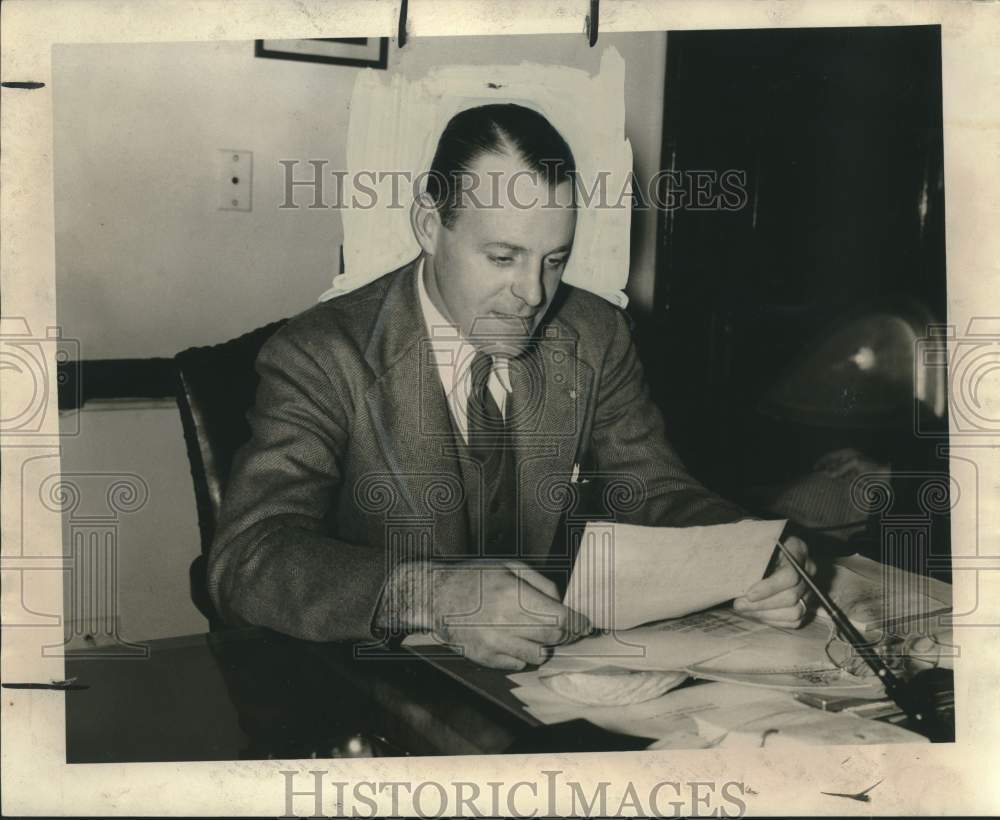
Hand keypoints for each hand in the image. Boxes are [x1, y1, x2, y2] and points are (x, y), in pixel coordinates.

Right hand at [431, 559, 591, 669]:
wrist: (436, 596)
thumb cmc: (473, 577)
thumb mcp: (509, 566)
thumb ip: (541, 583)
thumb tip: (562, 603)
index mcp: (514, 596)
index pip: (560, 619)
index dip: (578, 624)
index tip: (585, 624)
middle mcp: (505, 623)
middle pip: (553, 639)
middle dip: (566, 635)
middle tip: (569, 629)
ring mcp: (494, 644)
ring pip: (538, 657)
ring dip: (544, 646)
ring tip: (536, 632)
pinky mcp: (485, 658)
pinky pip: (517, 665)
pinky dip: (523, 655)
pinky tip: (515, 639)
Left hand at [732, 536, 815, 627]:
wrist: (766, 550)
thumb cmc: (757, 545)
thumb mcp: (754, 541)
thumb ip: (748, 553)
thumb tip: (735, 571)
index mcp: (798, 550)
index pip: (790, 575)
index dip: (769, 588)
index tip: (748, 594)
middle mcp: (808, 571)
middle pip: (792, 596)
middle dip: (762, 604)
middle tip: (739, 604)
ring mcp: (809, 589)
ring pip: (795, 612)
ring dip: (765, 614)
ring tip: (744, 609)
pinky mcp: (805, 605)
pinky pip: (793, 621)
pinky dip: (772, 620)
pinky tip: (755, 613)